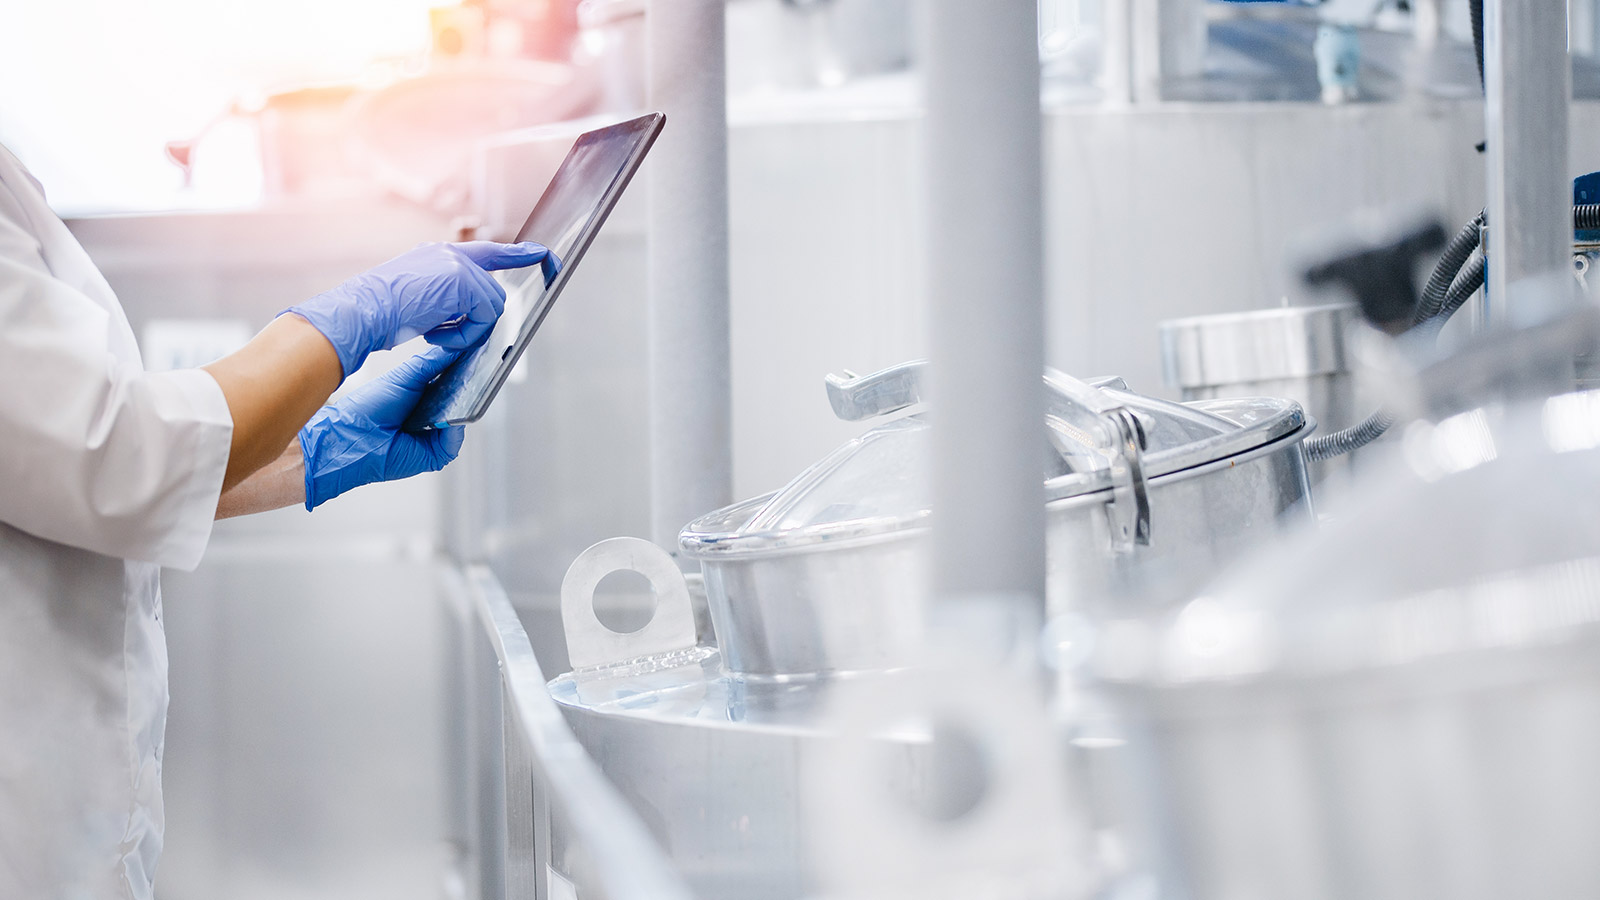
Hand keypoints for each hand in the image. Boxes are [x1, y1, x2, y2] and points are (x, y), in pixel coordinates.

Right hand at [284, 240, 547, 377]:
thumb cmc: (376, 315)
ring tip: (433, 334)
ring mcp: (458, 265)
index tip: (543, 253)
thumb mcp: (414, 301)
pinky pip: (485, 317)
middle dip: (477, 319)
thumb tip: (466, 318)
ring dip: (466, 330)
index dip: (515, 254)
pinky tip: (435, 335)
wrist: (359, 312)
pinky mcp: (463, 281)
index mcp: (437, 256)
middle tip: (442, 332)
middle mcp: (450, 254)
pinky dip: (464, 335)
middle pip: (492, 291)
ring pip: (491, 306)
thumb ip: (443, 300)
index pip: (486, 252)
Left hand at [299, 347, 466, 509]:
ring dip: (464, 409)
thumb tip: (458, 347)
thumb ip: (433, 362)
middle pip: (462, 401)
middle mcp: (433, 415)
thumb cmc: (369, 407)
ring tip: (464, 393)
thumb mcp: (405, 377)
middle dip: (469, 388)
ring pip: (461, 421)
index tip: (476, 354)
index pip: (455, 381)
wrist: (351, 436)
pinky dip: (454, 432)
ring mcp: (435, 435)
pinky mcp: (435, 454)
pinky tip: (449, 419)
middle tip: (478, 371)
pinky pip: (454, 443)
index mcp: (426, 395)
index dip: (465, 369)